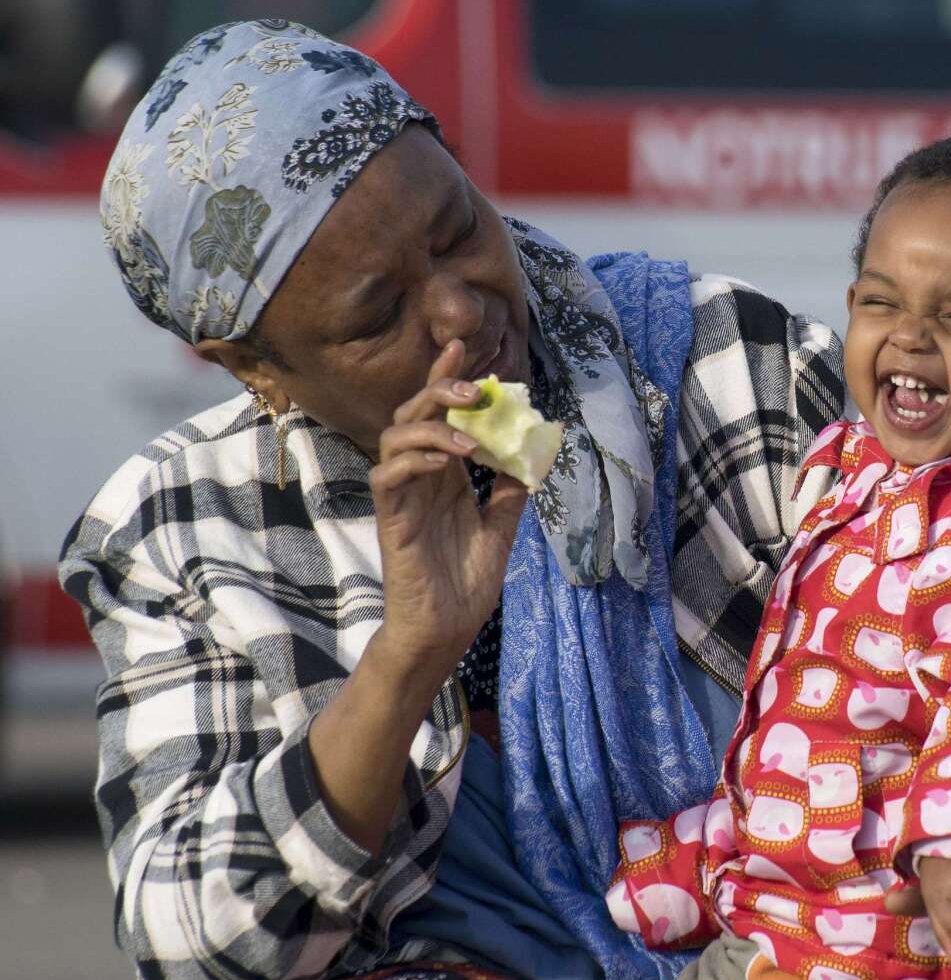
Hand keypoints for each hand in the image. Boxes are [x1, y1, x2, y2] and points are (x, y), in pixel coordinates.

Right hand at [368, 339, 527, 668]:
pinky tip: (448, 462)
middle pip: (412, 414)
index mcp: (442, 477)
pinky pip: (388, 476)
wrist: (445, 632)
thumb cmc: (465, 586)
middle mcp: (418, 480)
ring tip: (468, 435)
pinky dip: (415, 460)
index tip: (464, 347)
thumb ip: (510, 493)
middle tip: (475, 388)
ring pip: (394, 437)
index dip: (446, 379)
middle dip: (439, 390)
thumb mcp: (500, 530)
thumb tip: (532, 456)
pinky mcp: (391, 520)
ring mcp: (402, 498)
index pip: (438, 415)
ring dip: (430, 426)